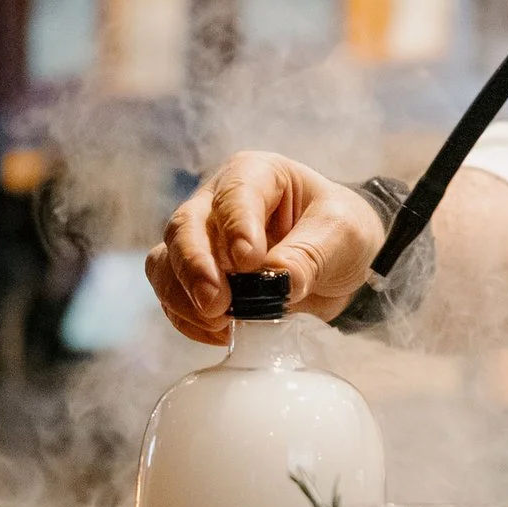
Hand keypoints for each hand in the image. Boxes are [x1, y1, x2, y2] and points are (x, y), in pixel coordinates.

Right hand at [146, 151, 385, 343]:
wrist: (340, 261)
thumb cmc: (340, 231)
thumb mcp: (341, 235)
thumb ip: (309, 254)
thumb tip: (277, 280)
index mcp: (255, 174)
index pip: (234, 193)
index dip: (235, 226)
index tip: (248, 261)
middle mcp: (216, 201)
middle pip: (185, 227)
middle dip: (196, 268)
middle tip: (217, 304)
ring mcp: (201, 239)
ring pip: (166, 261)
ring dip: (183, 296)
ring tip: (220, 321)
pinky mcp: (197, 276)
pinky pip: (173, 296)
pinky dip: (188, 319)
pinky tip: (221, 332)